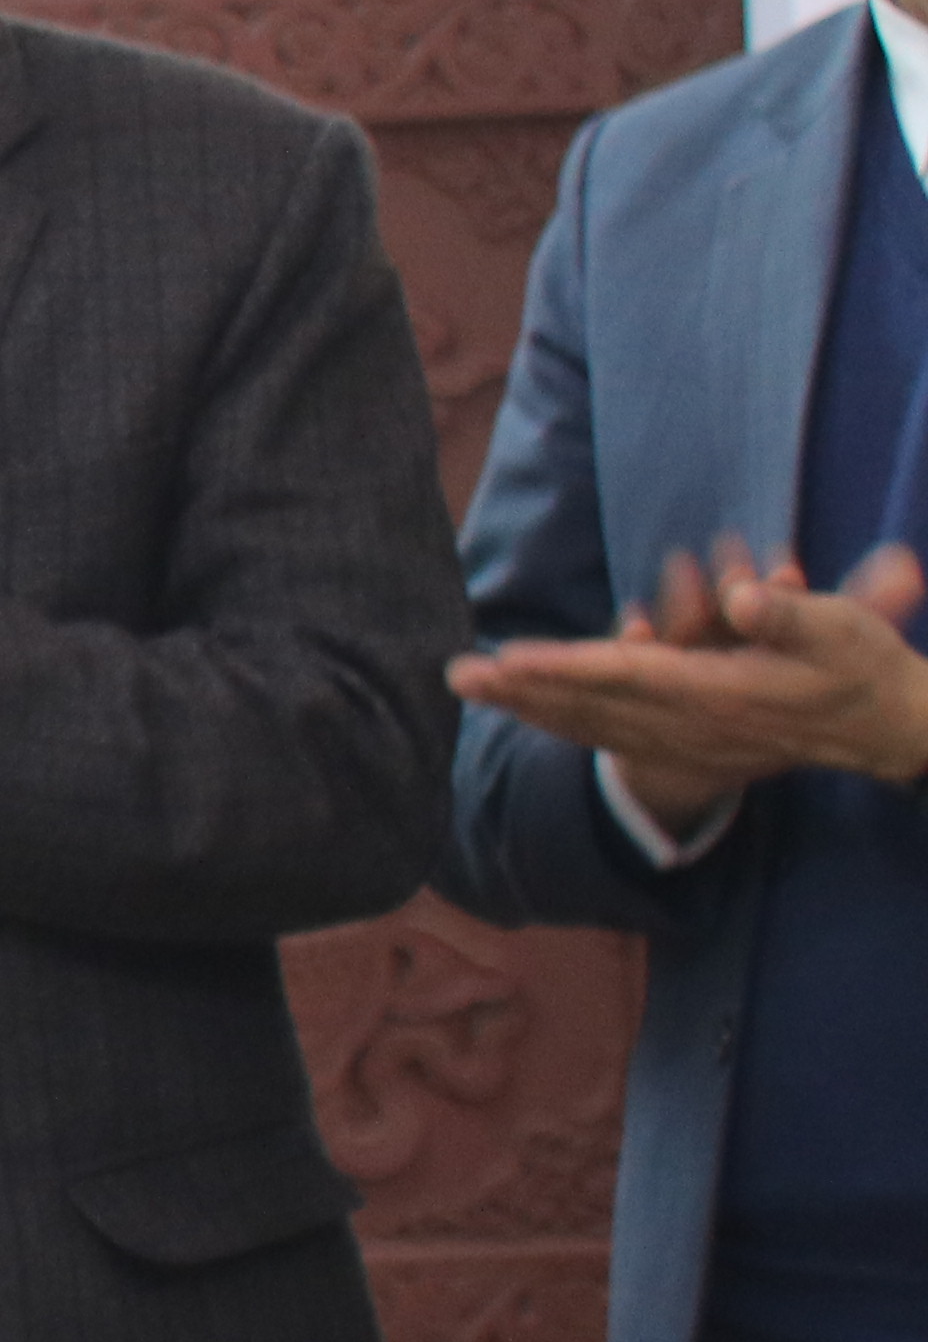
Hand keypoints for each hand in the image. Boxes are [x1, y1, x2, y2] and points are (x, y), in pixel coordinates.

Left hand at [453, 536, 927, 814]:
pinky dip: (560, 722)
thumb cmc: (861, 668)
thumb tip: (741, 596)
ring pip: (591, 726)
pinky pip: (608, 735)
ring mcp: (688, 742)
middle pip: (590, 707)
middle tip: (457, 675)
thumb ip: (789, 612)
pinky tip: (522, 710)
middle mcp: (692, 726)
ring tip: (469, 689)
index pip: (626, 679)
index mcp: (719, 697)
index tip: (509, 659)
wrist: (889, 730)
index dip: (565, 667)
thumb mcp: (841, 631)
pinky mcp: (688, 745)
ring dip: (527, 707)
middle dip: (522, 691)